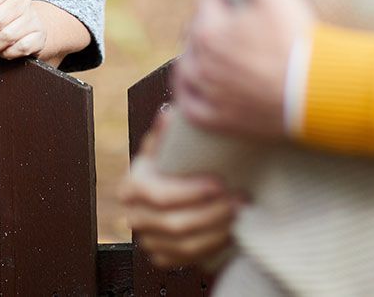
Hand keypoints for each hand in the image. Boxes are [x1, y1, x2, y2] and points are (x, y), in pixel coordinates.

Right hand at [120, 115, 242, 268]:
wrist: (173, 195)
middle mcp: (134, 218)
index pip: (160, 196)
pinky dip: (214, 246)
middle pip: (175, 224)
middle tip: (240, 199)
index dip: (191, 193)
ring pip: (185, 245)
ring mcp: (148, 241)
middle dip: (212, 213)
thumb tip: (167, 115)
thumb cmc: (173, 164)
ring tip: (242, 212)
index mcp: (131, 188)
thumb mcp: (168, 146)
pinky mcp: (164, 258)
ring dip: (218, 230)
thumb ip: (167, 133)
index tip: (219, 183)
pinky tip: (233, 230)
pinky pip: (190, 259)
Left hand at [174, 0, 315, 139]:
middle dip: (212, 22)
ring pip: (187, 70)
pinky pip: (190, 109)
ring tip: (215, 51)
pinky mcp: (219, 121)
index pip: (208, 1)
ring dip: (196, 57)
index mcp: (208, 31)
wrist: (321, 91)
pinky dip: (190, 97)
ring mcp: (208, 95)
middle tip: (236, 20)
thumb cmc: (299, 37)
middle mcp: (200, 64)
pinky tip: (198, 89)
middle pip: (196, 34)